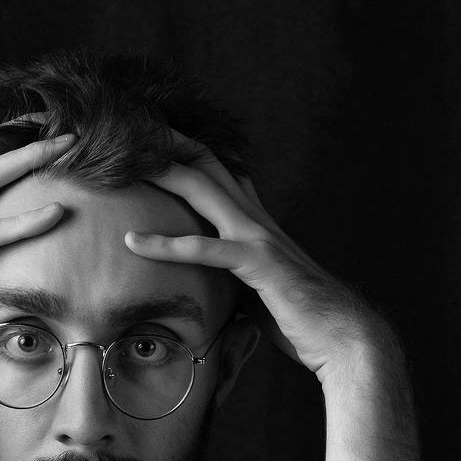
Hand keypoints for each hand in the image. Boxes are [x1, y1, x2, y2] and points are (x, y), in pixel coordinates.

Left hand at [124, 133, 406, 402]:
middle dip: (168, 140)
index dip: (185, 152)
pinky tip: (131, 242)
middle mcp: (256, 218)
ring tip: (119, 163)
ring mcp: (257, 236)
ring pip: (203, 189)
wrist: (341, 336)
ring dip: (161, 172)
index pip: (217, 173)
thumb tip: (209, 285)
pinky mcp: (256, 263)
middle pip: (206, 163)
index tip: (148, 142)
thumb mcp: (257, 290)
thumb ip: (233, 276)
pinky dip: (164, 244)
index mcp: (256, 221)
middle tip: (126, 125)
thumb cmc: (301, 320)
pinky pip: (203, 248)